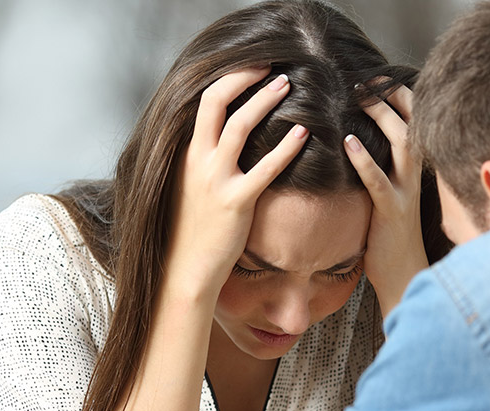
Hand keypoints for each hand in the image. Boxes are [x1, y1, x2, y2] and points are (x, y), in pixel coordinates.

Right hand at [166, 67, 309, 296]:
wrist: (186, 267)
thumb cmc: (192, 227)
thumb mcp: (189, 185)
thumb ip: (202, 158)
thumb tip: (222, 137)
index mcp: (187, 153)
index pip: (204, 101)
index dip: (230, 78)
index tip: (253, 67)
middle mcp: (197, 160)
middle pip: (217, 101)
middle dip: (245, 77)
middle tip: (272, 65)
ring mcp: (215, 180)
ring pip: (239, 126)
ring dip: (265, 101)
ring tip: (287, 85)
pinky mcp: (236, 202)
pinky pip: (264, 169)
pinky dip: (285, 148)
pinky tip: (303, 135)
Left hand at [344, 85, 428, 316]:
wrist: (406, 278)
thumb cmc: (390, 239)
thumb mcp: (389, 198)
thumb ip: (381, 171)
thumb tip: (357, 145)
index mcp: (415, 171)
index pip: (415, 124)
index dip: (400, 99)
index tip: (379, 78)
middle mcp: (416, 177)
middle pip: (412, 125)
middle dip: (392, 98)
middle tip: (368, 78)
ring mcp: (406, 193)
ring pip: (402, 145)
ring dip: (382, 118)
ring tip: (361, 97)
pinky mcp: (392, 212)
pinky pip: (379, 181)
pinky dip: (364, 160)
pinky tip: (348, 142)